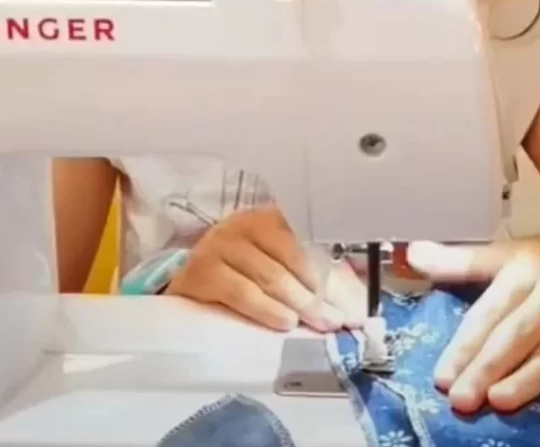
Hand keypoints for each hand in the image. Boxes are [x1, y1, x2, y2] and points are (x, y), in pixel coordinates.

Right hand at [167, 206, 366, 332]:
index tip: (354, 303)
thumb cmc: (241, 274)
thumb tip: (354, 303)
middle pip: (293, 258)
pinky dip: (266, 308)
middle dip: (321, 293)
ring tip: (320, 323)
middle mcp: (245, 224)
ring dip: (300, 302)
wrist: (186, 284)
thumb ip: (314, 277)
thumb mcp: (277, 265)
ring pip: (270, 275)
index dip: (334, 273)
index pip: (310, 240)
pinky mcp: (201, 272)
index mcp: (270, 217)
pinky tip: (285, 322)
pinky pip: (241, 292)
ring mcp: (221, 245)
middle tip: (340, 319)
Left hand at [406, 215, 539, 421]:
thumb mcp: (514, 254)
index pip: (491, 311)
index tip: (441, 376)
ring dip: (532, 376)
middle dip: (489, 365)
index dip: (465, 344)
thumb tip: (411, 255)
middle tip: (460, 399)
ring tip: (501, 402)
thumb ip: (463, 262)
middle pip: (521, 332)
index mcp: (527, 270)